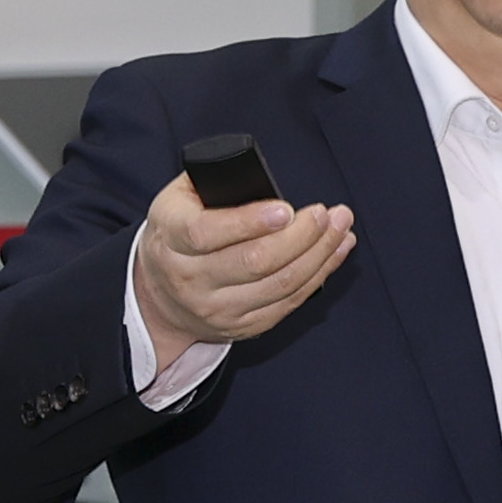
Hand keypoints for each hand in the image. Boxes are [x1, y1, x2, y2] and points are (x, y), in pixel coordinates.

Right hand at [133, 175, 358, 364]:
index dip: (249, 222)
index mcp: (172, 240)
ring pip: (280, 284)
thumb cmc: (178, 236)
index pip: (207, 233)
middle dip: (301, 236)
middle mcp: (190, 280)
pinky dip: (320, 275)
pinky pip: (289, 302)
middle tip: (327, 213)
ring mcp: (217, 308)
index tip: (286, 208)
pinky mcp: (243, 326)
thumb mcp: (177, 202)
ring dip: (320, 254)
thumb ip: (211, 184)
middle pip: (255, 262)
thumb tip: (258, 175)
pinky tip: (336, 251)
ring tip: (341, 227)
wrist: (160, 296)